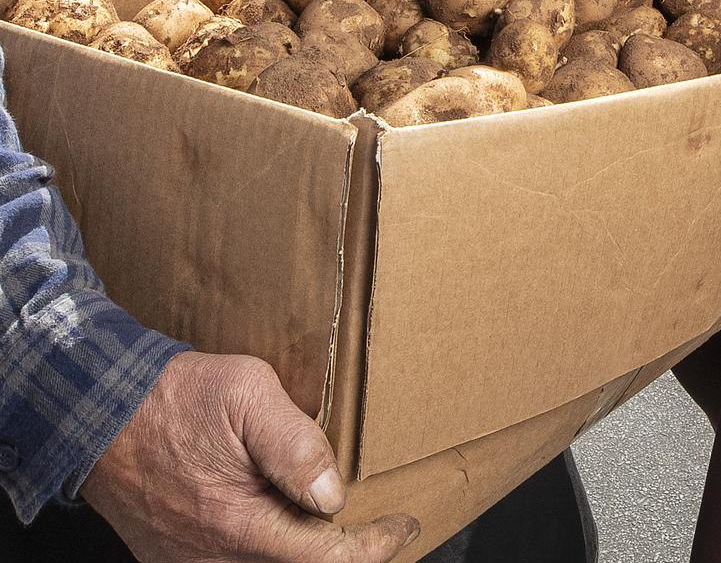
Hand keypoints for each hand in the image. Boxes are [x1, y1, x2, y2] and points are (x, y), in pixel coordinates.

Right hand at [82, 351, 418, 562]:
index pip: (328, 560)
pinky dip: (271, 550)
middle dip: (347, 553)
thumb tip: (333, 496)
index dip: (375, 547)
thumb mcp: (246, 393)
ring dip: (309, 551)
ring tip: (337, 523)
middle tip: (379, 527)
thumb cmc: (175, 397)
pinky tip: (283, 521)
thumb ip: (295, 444)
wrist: (100, 411)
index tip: (403, 523)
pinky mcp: (174, 557)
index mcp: (240, 526)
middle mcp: (216, 558)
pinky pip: (234, 561)